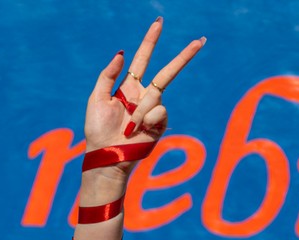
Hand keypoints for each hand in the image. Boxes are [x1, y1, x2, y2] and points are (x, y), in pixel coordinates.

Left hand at [86, 19, 204, 155]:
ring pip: (157, 96)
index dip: (151, 41)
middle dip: (184, 56)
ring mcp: (154, 110)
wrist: (106, 156)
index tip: (159, 23)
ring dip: (140, 111)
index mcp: (129, 87)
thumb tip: (122, 53)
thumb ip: (107, 75)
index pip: (143, 59)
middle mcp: (144, 95)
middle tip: (201, 40)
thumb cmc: (97, 129)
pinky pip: (160, 111)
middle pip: (168, 72)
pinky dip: (147, 119)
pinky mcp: (160, 124)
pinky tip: (138, 131)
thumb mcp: (97, 99)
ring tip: (128, 127)